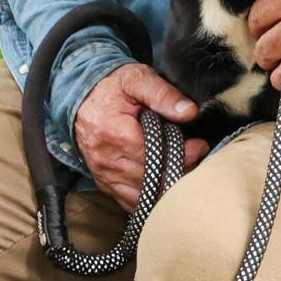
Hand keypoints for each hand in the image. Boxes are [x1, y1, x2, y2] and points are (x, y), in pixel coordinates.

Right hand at [74, 63, 208, 209]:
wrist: (80, 96)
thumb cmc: (111, 87)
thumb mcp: (136, 79)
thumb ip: (162, 94)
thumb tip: (188, 112)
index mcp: (114, 133)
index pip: (155, 154)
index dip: (182, 152)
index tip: (200, 145)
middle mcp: (106, 159)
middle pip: (151, 177)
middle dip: (179, 167)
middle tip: (198, 155)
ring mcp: (103, 174)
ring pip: (143, 193)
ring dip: (166, 185)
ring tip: (184, 167)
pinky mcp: (104, 182)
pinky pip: (130, 201)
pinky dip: (150, 196)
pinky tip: (165, 184)